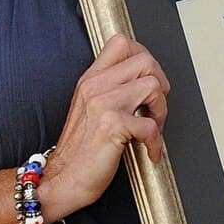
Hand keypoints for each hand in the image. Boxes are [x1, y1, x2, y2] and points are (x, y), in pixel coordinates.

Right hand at [38, 34, 167, 219]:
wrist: (61, 180)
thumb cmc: (79, 150)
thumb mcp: (89, 108)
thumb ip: (110, 90)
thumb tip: (143, 81)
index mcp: (90, 79)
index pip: (121, 43)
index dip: (144, 56)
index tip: (150, 79)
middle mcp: (95, 86)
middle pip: (145, 60)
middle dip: (160, 84)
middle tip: (154, 107)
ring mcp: (102, 104)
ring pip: (152, 86)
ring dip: (161, 111)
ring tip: (153, 128)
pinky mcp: (111, 126)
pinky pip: (150, 124)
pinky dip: (156, 142)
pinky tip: (149, 150)